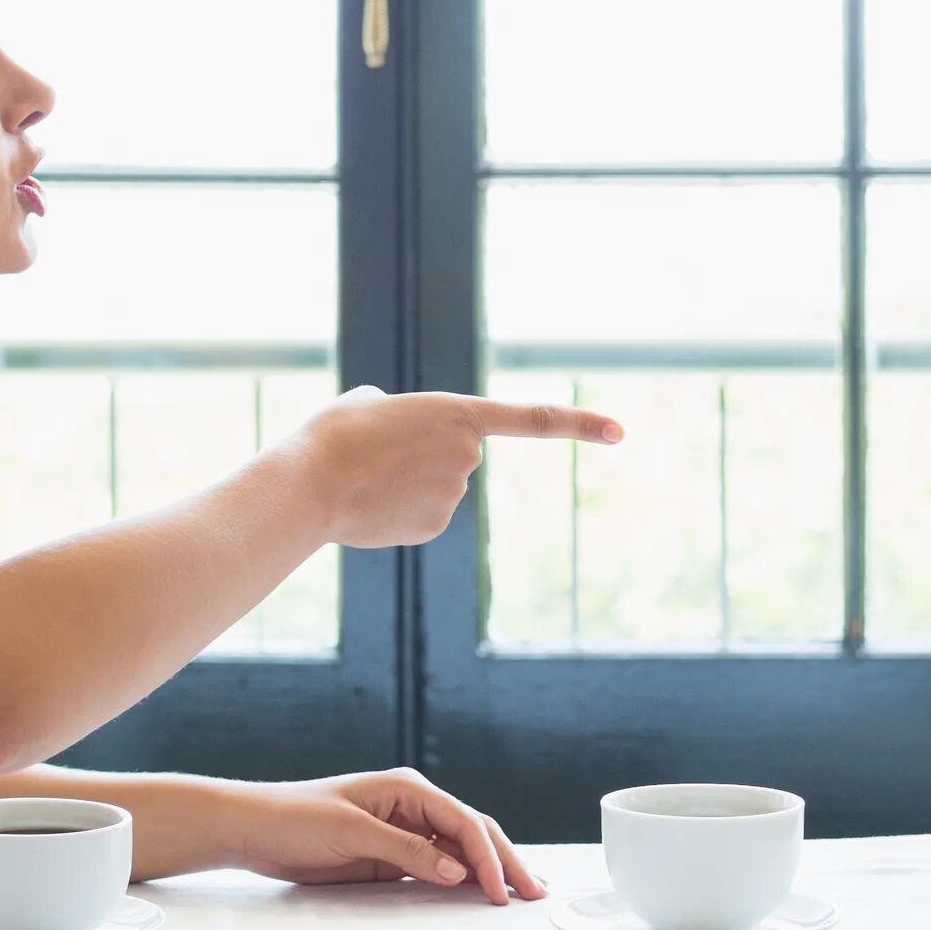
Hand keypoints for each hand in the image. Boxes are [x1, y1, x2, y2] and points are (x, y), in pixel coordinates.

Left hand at [219, 768, 543, 903]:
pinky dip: (463, 881)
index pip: (464, 822)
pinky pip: (438, 867)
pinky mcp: (392, 855)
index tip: (501, 891)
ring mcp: (405, 831)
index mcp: (409, 789)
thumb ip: (406, 850)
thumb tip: (456, 870)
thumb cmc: (295, 819)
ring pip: (461, 851)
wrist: (253, 828)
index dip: (489, 857)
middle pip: (473, 832)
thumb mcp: (351, 833)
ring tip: (522, 896)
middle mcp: (414, 806)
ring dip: (490, 871)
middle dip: (505, 862)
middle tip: (535, 894)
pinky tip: (480, 895)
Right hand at [286, 387, 621, 548]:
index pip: (534, 420)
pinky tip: (371, 505)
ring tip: (368, 477)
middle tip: (380, 451)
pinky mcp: (434, 527)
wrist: (310, 483)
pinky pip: (423, 514)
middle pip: (458, 455)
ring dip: (406, 482)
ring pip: (438, 486)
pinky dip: (399, 510)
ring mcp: (455, 496)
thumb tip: (403, 438)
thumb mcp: (371, 402)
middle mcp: (469, 456)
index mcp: (460, 414)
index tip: (620, 432)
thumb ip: (405, 415)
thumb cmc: (334, 434)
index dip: (580, 425)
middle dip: (425, 454)